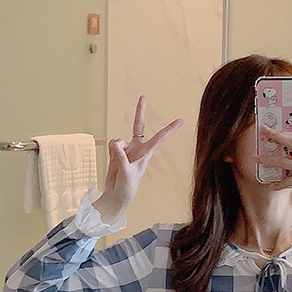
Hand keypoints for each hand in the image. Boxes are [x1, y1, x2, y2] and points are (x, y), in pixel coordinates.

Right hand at [93, 96, 182, 222]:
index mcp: (146, 154)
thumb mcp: (127, 173)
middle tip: (143, 96)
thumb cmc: (127, 187)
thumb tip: (116, 142)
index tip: (181, 120)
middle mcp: (137, 148)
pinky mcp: (116, 152)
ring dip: (117, 149)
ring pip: (119, 139)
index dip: (170, 129)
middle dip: (139, 111)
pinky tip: (114, 162)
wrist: (116, 195)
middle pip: (138, 125)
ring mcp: (126, 149)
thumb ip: (121, 157)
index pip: (159, 138)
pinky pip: (112, 145)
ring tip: (119, 164)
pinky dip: (111, 152)